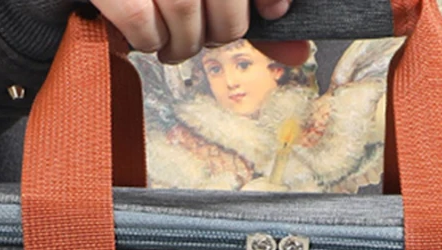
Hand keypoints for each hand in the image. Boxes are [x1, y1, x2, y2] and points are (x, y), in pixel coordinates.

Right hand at [90, 0, 293, 63]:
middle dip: (221, 29)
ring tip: (172, 42)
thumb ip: (247, 6)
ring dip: (184, 43)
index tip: (271, 12)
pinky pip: (143, 21)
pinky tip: (146, 36)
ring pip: (184, 12)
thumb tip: (298, 51)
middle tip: (204, 35)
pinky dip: (148, 40)